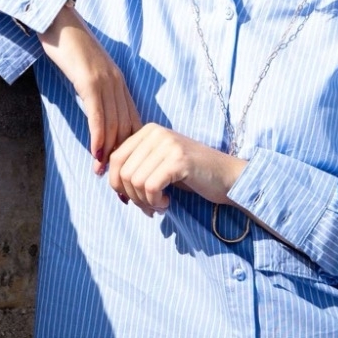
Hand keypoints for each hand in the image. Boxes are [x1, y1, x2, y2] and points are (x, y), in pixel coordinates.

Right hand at [39, 0, 141, 171]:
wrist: (58, 21)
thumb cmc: (68, 48)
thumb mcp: (86, 73)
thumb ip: (94, 92)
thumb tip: (94, 115)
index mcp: (119, 83)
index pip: (131, 122)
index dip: (130, 149)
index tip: (126, 170)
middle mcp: (117, 83)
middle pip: (127, 128)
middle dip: (124, 158)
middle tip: (118, 182)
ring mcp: (105, 81)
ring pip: (114, 124)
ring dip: (110, 154)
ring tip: (105, 175)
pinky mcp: (90, 80)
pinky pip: (98, 114)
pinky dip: (99, 137)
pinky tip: (96, 154)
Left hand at [109, 123, 246, 216]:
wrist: (226, 177)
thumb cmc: (191, 175)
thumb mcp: (158, 164)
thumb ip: (136, 166)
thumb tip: (110, 182)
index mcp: (148, 131)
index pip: (115, 159)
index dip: (117, 184)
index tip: (131, 199)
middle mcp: (156, 132)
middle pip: (123, 172)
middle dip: (132, 196)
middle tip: (148, 207)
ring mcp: (168, 144)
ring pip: (135, 181)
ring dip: (145, 201)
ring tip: (159, 205)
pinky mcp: (179, 160)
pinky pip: (151, 187)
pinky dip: (155, 201)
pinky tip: (167, 203)